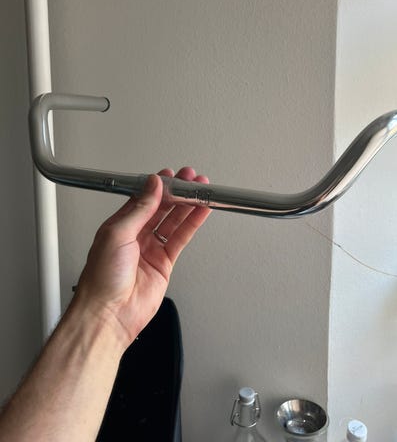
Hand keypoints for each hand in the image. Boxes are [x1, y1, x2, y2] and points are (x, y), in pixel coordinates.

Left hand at [71, 167, 210, 348]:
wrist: (108, 314)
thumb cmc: (101, 279)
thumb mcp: (117, 233)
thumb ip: (139, 208)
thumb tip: (152, 186)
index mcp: (120, 225)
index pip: (144, 198)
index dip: (159, 186)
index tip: (173, 176)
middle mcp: (136, 235)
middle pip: (162, 207)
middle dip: (177, 192)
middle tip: (191, 180)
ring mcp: (151, 249)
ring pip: (174, 221)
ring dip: (188, 205)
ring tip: (201, 191)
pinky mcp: (164, 263)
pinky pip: (181, 238)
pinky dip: (192, 224)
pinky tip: (200, 212)